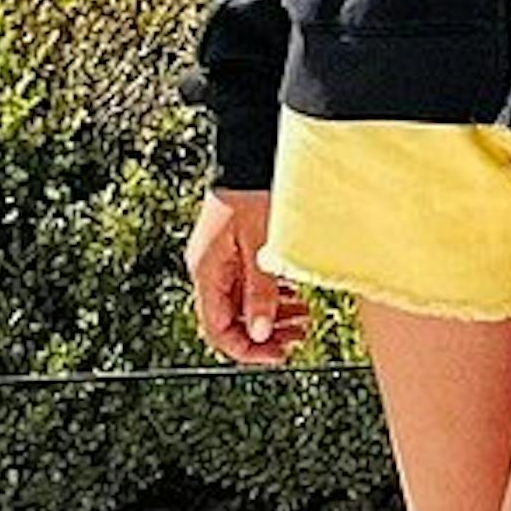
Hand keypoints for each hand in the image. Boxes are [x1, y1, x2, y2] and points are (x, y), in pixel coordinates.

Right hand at [188, 187, 307, 366]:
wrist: (250, 155)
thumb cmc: (253, 194)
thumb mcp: (261, 247)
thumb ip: (261, 292)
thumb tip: (262, 334)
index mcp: (207, 272)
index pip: (218, 330)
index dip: (247, 350)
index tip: (278, 355)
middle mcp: (209, 269)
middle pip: (231, 320)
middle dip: (265, 335)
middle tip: (298, 338)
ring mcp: (221, 259)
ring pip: (242, 303)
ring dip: (271, 315)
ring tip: (304, 318)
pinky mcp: (235, 248)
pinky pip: (249, 284)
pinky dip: (272, 294)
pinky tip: (294, 294)